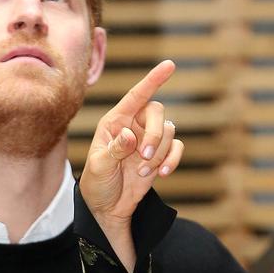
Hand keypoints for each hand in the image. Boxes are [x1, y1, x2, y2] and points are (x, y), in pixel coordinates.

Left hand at [79, 60, 183, 270]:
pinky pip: (176, 148)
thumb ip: (114, 149)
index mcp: (114, 122)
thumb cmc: (97, 184)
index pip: (135, 96)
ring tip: (142, 172)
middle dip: (155, 134)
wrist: (107, 207)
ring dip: (159, 154)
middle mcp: (133, 125)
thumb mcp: (98, 167)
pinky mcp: (160, 155)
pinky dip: (173, 160)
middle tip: (144, 156)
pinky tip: (162, 173)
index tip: (170, 65)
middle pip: (157, 112)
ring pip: (168, 132)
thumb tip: (129, 135)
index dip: (152, 80)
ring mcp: (148, 140)